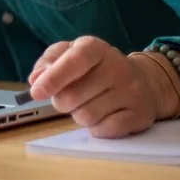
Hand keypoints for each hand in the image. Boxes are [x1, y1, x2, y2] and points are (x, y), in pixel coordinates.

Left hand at [27, 36, 167, 137]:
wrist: (143, 80)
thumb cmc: (96, 68)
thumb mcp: (71, 54)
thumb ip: (49, 62)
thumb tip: (36, 80)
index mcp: (96, 48)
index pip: (75, 60)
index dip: (53, 77)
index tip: (36, 93)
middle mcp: (117, 67)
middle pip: (73, 96)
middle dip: (62, 102)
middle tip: (69, 98)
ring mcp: (132, 91)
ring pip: (87, 116)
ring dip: (79, 116)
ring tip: (88, 105)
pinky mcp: (140, 115)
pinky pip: (105, 130)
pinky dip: (96, 128)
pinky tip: (103, 116)